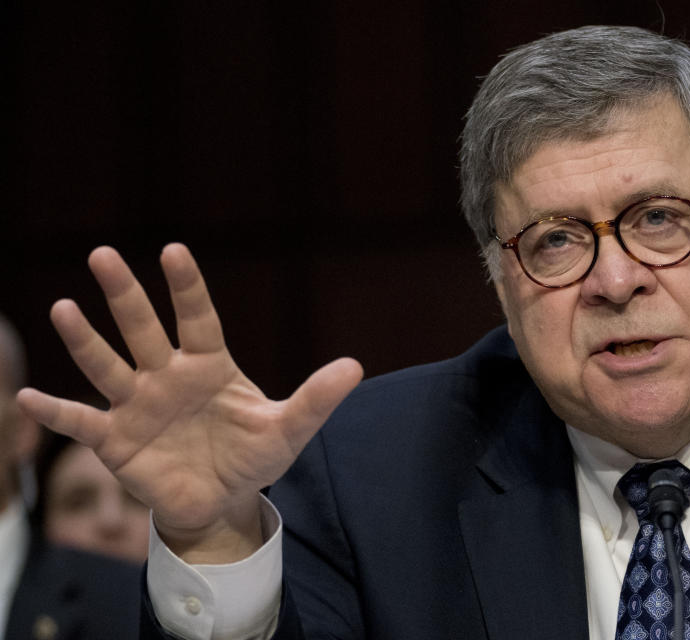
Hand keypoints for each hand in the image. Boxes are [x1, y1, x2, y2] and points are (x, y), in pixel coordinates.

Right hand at [17, 243, 362, 561]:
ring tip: (65, 308)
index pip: (197, 318)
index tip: (174, 250)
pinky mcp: (115, 441)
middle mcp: (167, 376)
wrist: (221, 502)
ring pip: (108, 366)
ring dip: (86, 340)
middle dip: (125, 294)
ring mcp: (137, 406)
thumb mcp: (288, 429)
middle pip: (143, 329)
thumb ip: (316, 399)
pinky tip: (28, 398)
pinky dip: (57, 412)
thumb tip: (355, 367)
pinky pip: (82, 422)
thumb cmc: (252, 457)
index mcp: (209, 365)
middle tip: (104, 254)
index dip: (187, 287)